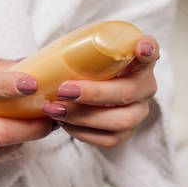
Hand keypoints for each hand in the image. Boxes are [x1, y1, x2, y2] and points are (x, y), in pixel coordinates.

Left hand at [42, 36, 158, 148]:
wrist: (81, 94)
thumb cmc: (81, 67)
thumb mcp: (81, 53)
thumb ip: (77, 51)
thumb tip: (37, 60)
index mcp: (137, 60)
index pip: (150, 51)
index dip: (147, 49)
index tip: (139, 47)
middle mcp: (145, 86)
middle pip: (128, 92)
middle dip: (94, 93)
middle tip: (64, 90)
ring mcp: (138, 112)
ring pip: (120, 120)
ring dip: (84, 116)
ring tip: (55, 110)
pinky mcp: (126, 133)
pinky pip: (109, 139)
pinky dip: (82, 132)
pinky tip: (63, 123)